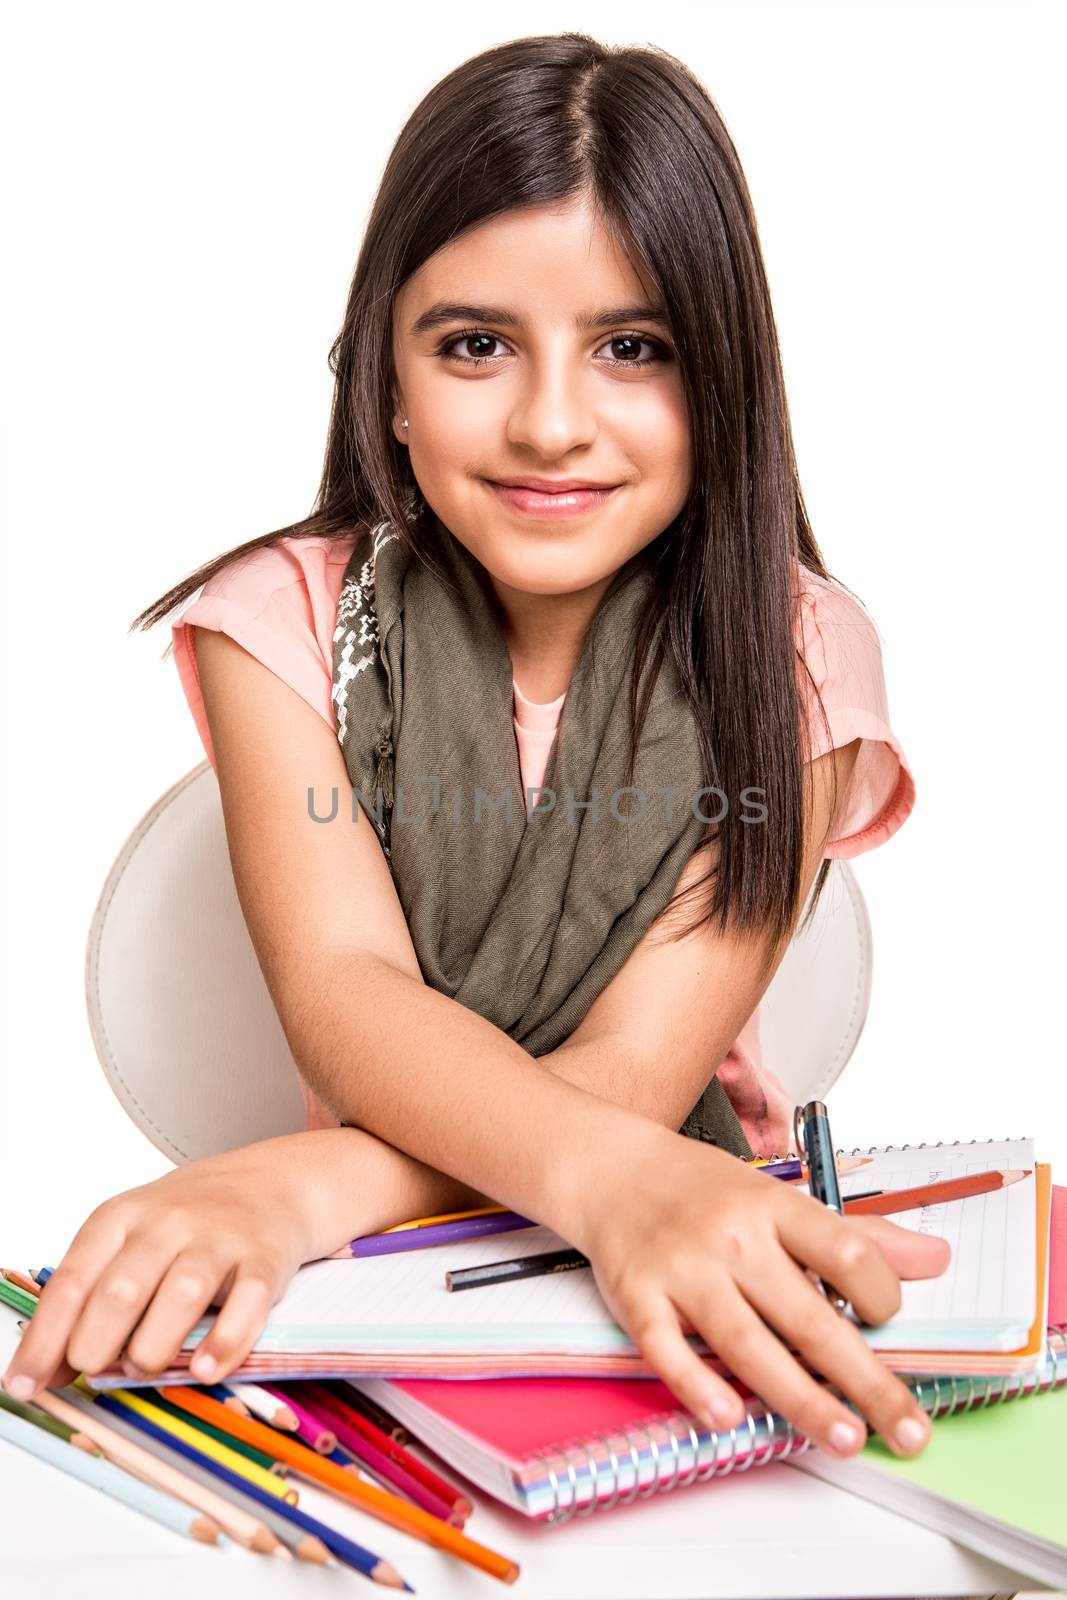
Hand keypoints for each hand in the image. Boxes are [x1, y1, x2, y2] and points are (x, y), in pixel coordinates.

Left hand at [1, 1138, 324, 1401]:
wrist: (271, 1181)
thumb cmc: (189, 1220)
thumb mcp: (129, 1238)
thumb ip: (89, 1298)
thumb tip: (45, 1371)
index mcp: (122, 1217)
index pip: (72, 1281)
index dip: (44, 1339)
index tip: (24, 1384)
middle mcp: (169, 1223)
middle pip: (122, 1289)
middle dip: (95, 1343)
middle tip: (92, 1368)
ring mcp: (220, 1239)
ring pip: (181, 1295)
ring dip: (153, 1346)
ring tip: (144, 1367)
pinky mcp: (265, 1259)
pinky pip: (247, 1303)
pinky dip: (226, 1342)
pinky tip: (207, 1369)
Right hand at [574, 1128, 950, 1459]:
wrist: (611, 1168)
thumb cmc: (702, 1190)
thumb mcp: (780, 1196)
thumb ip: (857, 1237)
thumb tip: (936, 1260)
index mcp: (773, 1207)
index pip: (846, 1254)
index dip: (882, 1295)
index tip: (891, 1324)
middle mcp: (732, 1238)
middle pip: (809, 1316)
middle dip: (863, 1380)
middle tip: (906, 1429)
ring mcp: (683, 1268)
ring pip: (747, 1342)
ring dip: (800, 1398)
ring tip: (844, 1439)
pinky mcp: (637, 1296)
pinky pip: (666, 1348)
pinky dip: (695, 1384)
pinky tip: (728, 1417)